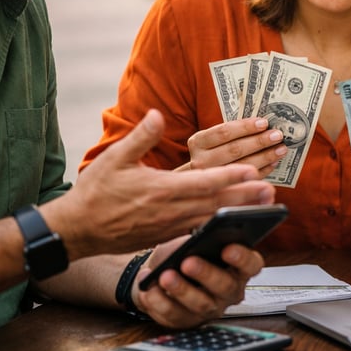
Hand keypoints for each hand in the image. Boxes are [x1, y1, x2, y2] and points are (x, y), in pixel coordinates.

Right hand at [43, 110, 276, 258]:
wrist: (78, 230)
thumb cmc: (96, 192)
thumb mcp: (114, 158)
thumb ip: (140, 137)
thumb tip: (156, 113)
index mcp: (161, 189)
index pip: (204, 182)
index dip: (230, 177)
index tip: (252, 171)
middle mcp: (171, 210)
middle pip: (215, 203)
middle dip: (245, 197)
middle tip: (272, 190)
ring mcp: (170, 227)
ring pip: (212, 219)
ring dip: (239, 212)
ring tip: (264, 206)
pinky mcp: (167, 236)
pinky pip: (200, 230)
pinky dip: (221, 225)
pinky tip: (237, 223)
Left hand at [133, 239, 264, 328]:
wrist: (158, 273)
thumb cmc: (183, 254)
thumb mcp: (191, 242)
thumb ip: (197, 242)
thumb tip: (194, 244)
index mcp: (238, 268)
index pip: (252, 265)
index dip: (242, 258)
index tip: (227, 248)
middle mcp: (229, 292)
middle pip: (226, 287)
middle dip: (206, 274)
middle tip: (188, 262)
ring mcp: (210, 309)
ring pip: (200, 303)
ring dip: (181, 289)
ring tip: (165, 276)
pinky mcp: (187, 321)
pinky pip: (174, 314)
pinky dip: (159, 300)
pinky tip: (149, 288)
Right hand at [184, 117, 287, 175]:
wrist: (197, 182)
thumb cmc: (214, 152)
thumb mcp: (214, 141)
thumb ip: (233, 133)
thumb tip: (264, 125)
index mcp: (198, 142)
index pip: (223, 132)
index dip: (245, 127)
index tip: (264, 123)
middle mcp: (200, 161)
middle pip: (234, 149)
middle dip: (259, 141)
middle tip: (277, 135)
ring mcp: (210, 179)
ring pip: (242, 166)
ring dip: (265, 156)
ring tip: (281, 149)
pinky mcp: (222, 192)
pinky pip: (246, 181)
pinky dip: (263, 171)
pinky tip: (274, 163)